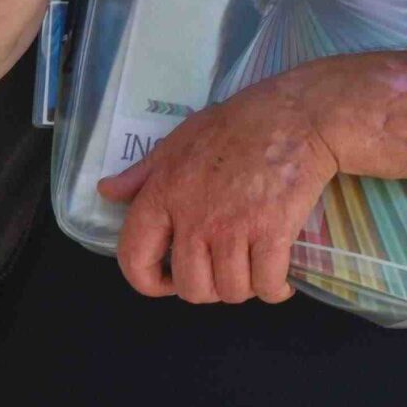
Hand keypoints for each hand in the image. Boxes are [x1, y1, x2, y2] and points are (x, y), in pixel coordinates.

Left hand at [102, 74, 338, 304]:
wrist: (299, 115)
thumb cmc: (240, 122)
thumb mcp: (181, 138)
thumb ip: (143, 173)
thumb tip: (107, 192)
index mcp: (165, 193)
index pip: (135, 257)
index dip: (148, 282)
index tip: (168, 280)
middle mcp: (195, 217)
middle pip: (191, 288)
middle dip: (208, 288)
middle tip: (224, 270)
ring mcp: (234, 228)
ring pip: (231, 291)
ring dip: (244, 288)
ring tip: (253, 269)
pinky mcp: (273, 233)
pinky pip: (266, 285)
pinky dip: (275, 290)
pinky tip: (280, 279)